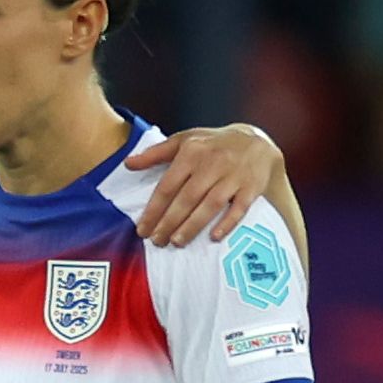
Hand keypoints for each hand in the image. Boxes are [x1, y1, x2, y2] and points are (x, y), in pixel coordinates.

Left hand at [124, 123, 282, 245]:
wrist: (255, 140)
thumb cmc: (212, 144)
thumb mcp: (184, 141)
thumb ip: (155, 153)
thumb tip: (127, 164)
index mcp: (192, 153)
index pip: (168, 186)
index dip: (154, 210)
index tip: (142, 230)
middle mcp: (213, 164)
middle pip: (187, 198)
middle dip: (170, 222)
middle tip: (157, 241)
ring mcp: (234, 176)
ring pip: (211, 204)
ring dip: (193, 225)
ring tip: (177, 242)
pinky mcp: (252, 186)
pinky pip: (240, 207)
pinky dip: (228, 223)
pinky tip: (214, 237)